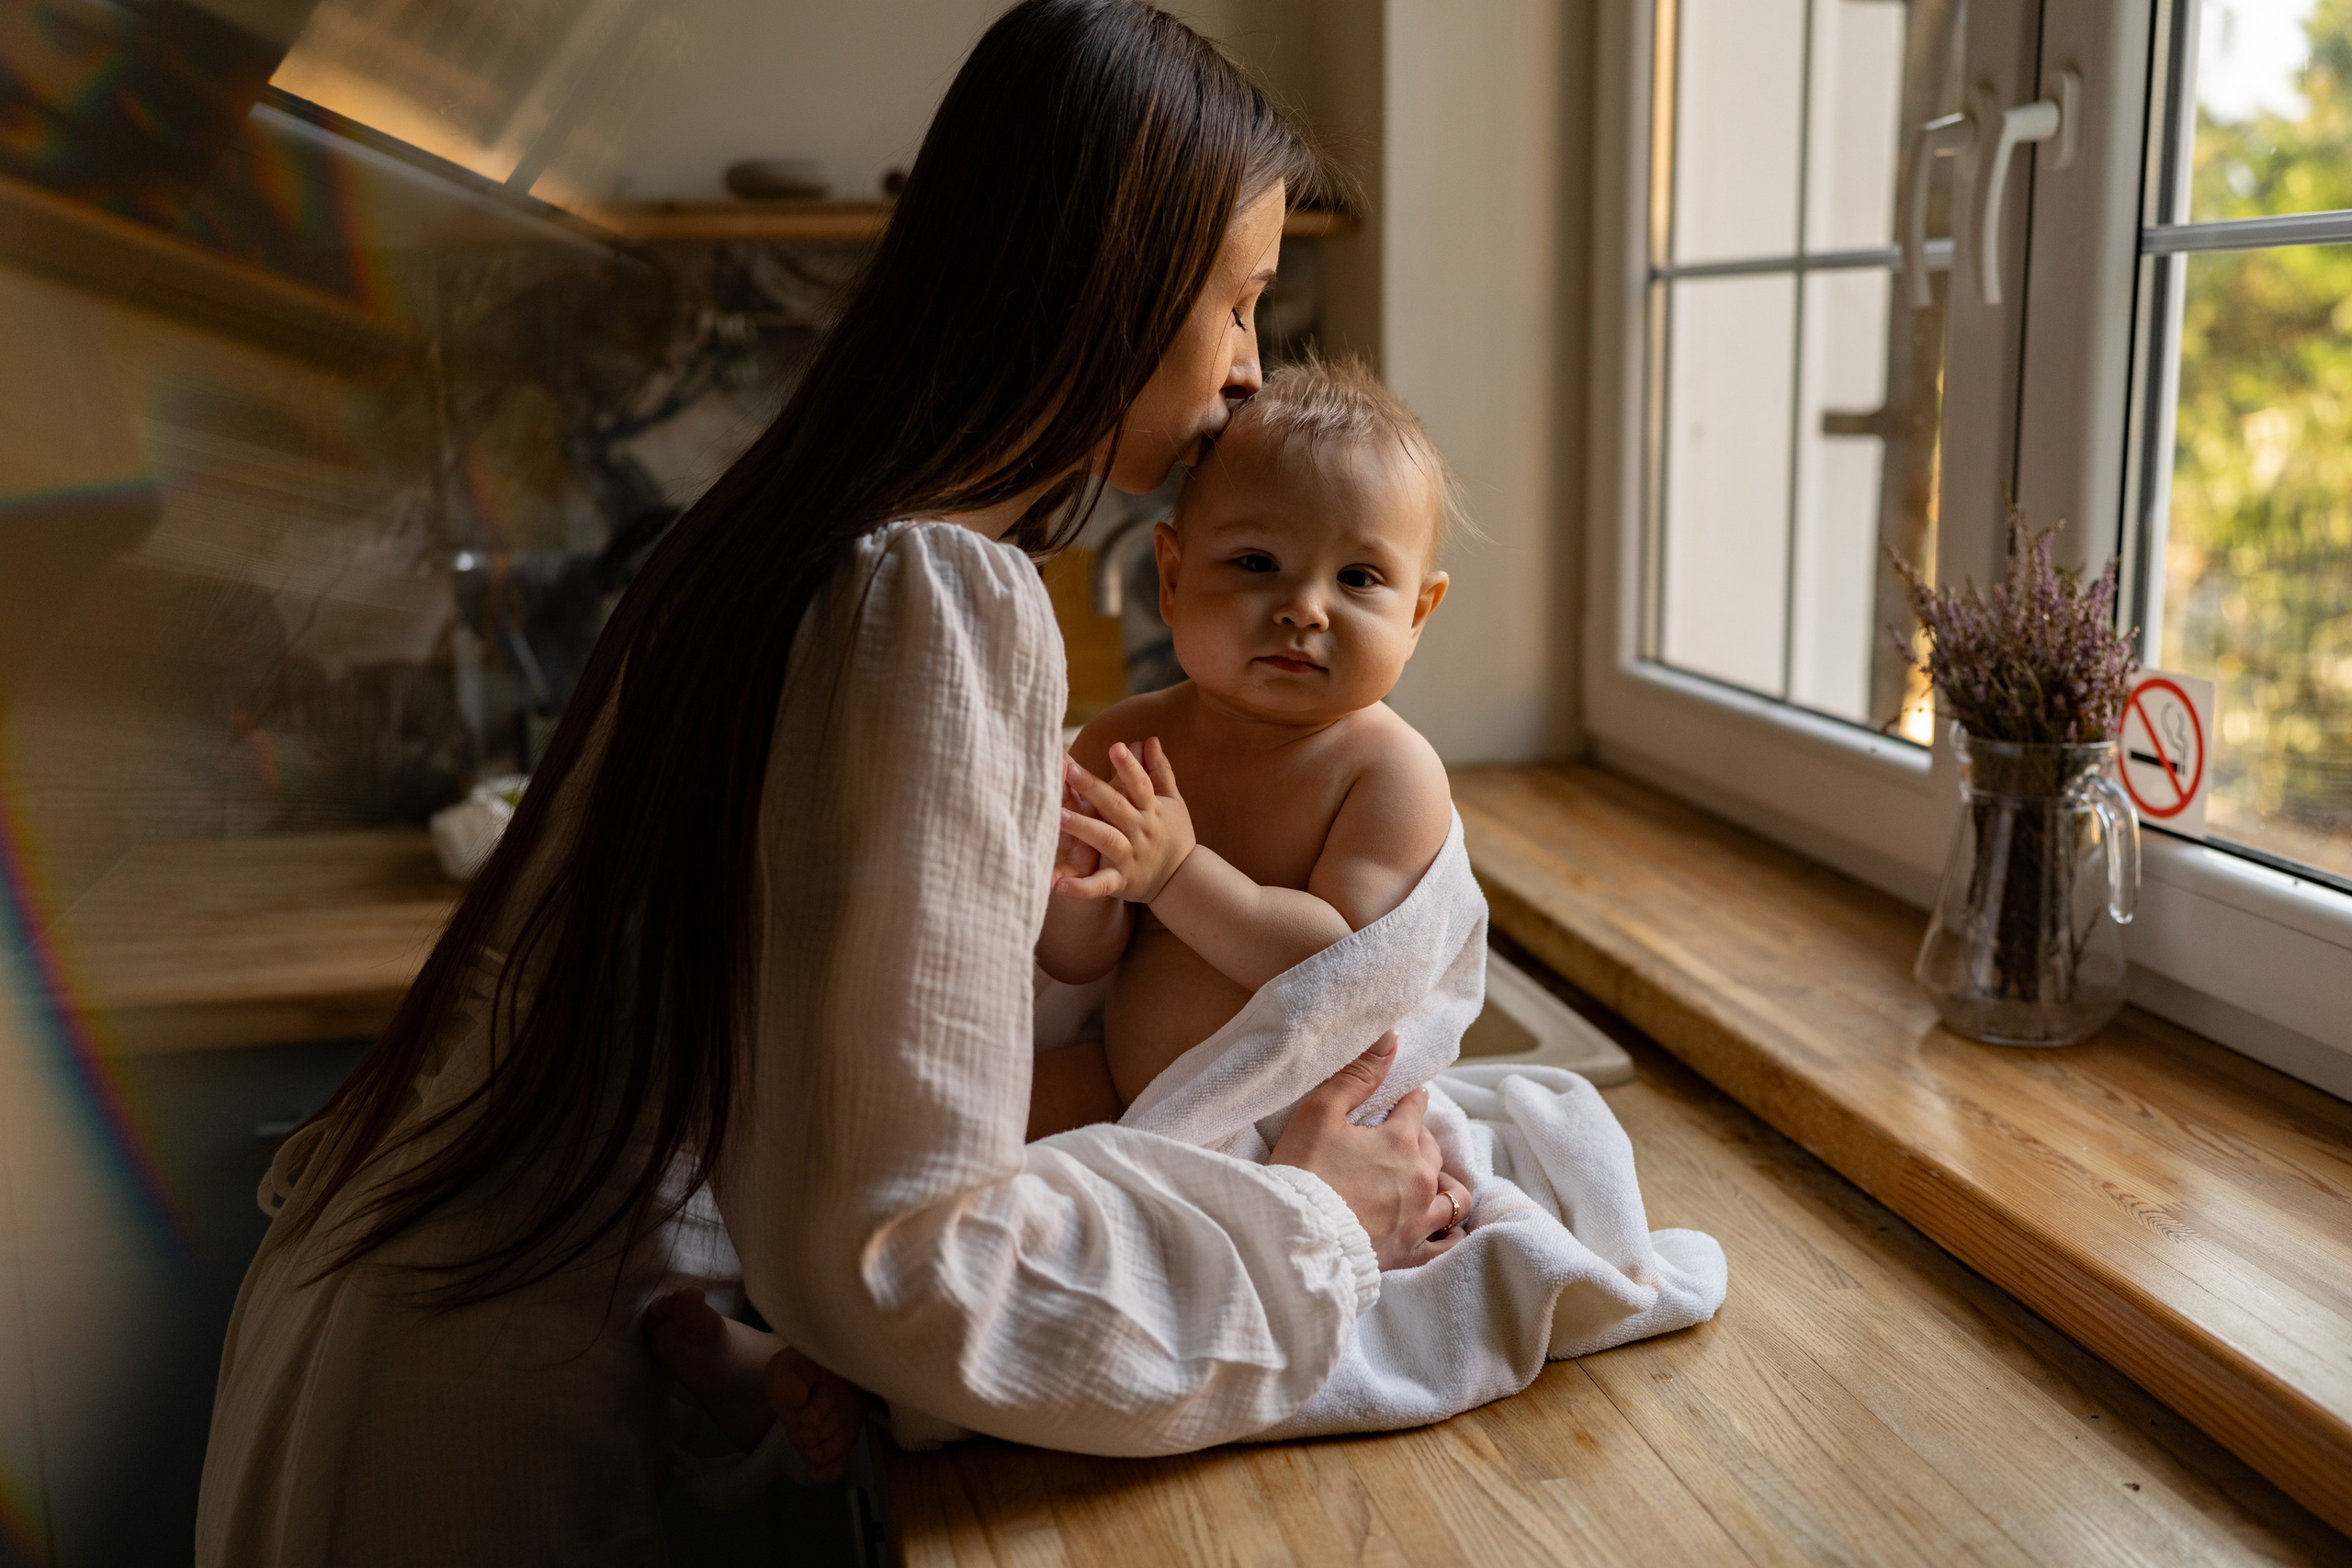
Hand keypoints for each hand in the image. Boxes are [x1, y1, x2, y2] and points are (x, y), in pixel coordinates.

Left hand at [1055, 739, 1197, 903]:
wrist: (1182, 880)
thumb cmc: (1173, 834)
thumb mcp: (1172, 801)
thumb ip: (1159, 770)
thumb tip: (1149, 739)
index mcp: (1151, 809)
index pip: (1140, 784)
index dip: (1129, 766)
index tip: (1116, 746)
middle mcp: (1139, 831)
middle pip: (1116, 806)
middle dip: (1093, 788)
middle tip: (1070, 769)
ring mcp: (1129, 856)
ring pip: (1106, 839)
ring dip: (1084, 828)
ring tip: (1059, 816)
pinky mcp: (1120, 881)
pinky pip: (1099, 885)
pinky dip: (1081, 887)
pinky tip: (1059, 885)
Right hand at [1270, 1032, 1468, 1270]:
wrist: (1294, 1238)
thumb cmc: (1302, 1171)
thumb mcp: (1320, 1112)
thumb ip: (1358, 1075)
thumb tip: (1391, 1038)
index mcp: (1400, 1141)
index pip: (1416, 1108)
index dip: (1410, 1099)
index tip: (1406, 1097)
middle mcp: (1419, 1179)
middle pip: (1432, 1149)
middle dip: (1420, 1139)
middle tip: (1400, 1137)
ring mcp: (1419, 1219)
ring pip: (1451, 1196)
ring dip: (1441, 1183)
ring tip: (1425, 1181)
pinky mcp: (1410, 1252)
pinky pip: (1447, 1244)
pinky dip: (1451, 1233)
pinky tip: (1445, 1227)